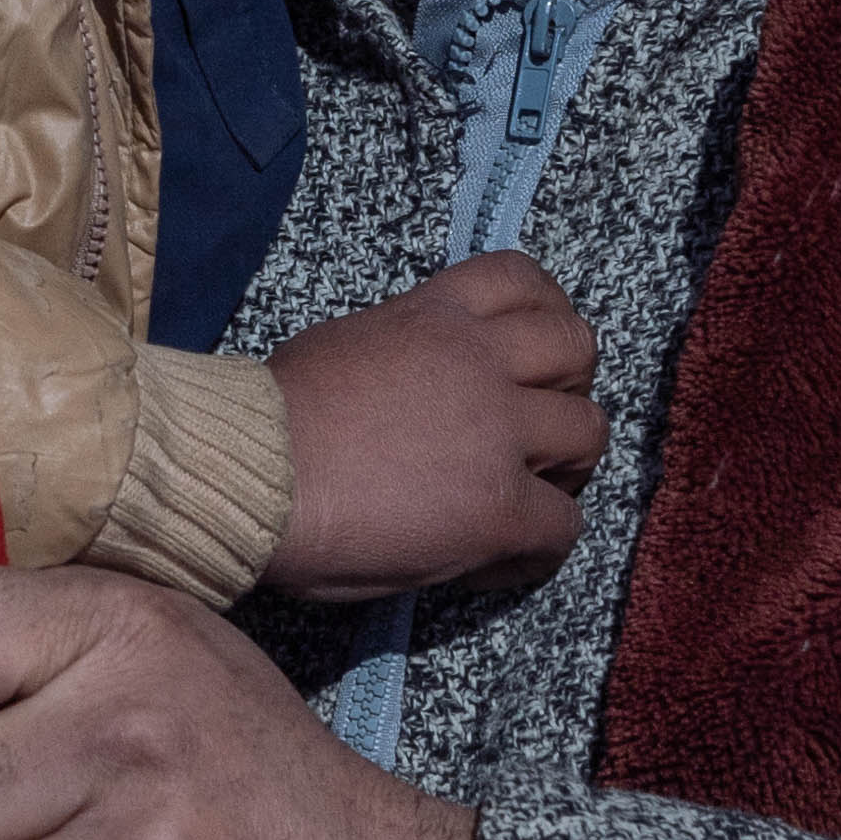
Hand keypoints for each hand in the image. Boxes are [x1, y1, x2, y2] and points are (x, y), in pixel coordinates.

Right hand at [258, 251, 606, 594]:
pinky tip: (501, 560)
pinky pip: (563, 526)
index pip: (521, 279)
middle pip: (577, 347)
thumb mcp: (342, 348)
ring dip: (569, 464)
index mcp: (434, 316)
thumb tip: (410, 387)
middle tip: (541, 427)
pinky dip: (542, 547)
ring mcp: (497, 433)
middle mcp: (478, 360)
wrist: (251, 477)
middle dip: (571, 386)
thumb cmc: (266, 423)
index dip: (546, 312)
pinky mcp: (499, 507)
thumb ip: (400, 355)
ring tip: (535, 493)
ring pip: (589, 431)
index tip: (537, 349)